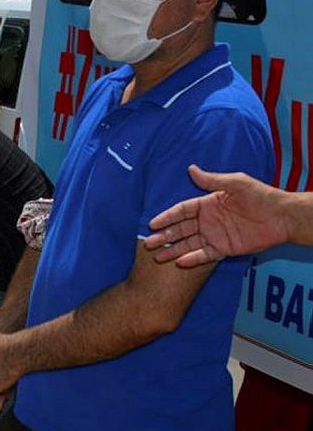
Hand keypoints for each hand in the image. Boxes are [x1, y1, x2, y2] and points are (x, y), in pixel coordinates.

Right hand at [144, 165, 289, 266]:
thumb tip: (191, 169)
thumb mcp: (235, 184)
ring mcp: (215, 235)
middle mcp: (208, 221)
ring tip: (157, 257)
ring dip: (173, 250)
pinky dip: (192, 259)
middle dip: (164, 237)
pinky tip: (180, 262)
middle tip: (148, 244)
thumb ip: (212, 180)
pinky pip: (204, 255)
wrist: (282, 217)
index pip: (181, 211)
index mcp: (207, 204)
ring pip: (188, 244)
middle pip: (180, 230)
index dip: (166, 217)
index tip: (152, 224)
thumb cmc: (260, 196)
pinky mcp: (224, 249)